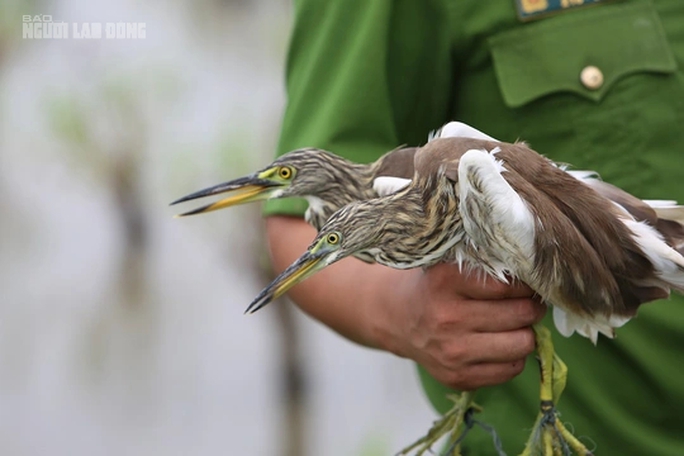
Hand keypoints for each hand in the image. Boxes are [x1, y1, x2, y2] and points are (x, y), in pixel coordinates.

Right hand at [370, 263, 545, 390]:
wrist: (398, 320)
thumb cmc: (434, 287)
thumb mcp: (450, 264)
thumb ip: (487, 265)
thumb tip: (536, 276)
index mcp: (445, 281)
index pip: (508, 284)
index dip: (526, 283)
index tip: (527, 282)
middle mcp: (447, 318)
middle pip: (521, 314)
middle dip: (531, 307)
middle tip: (527, 303)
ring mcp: (452, 351)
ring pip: (523, 344)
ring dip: (525, 333)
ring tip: (514, 324)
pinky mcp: (459, 377)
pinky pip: (512, 369)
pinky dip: (512, 355)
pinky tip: (498, 343)